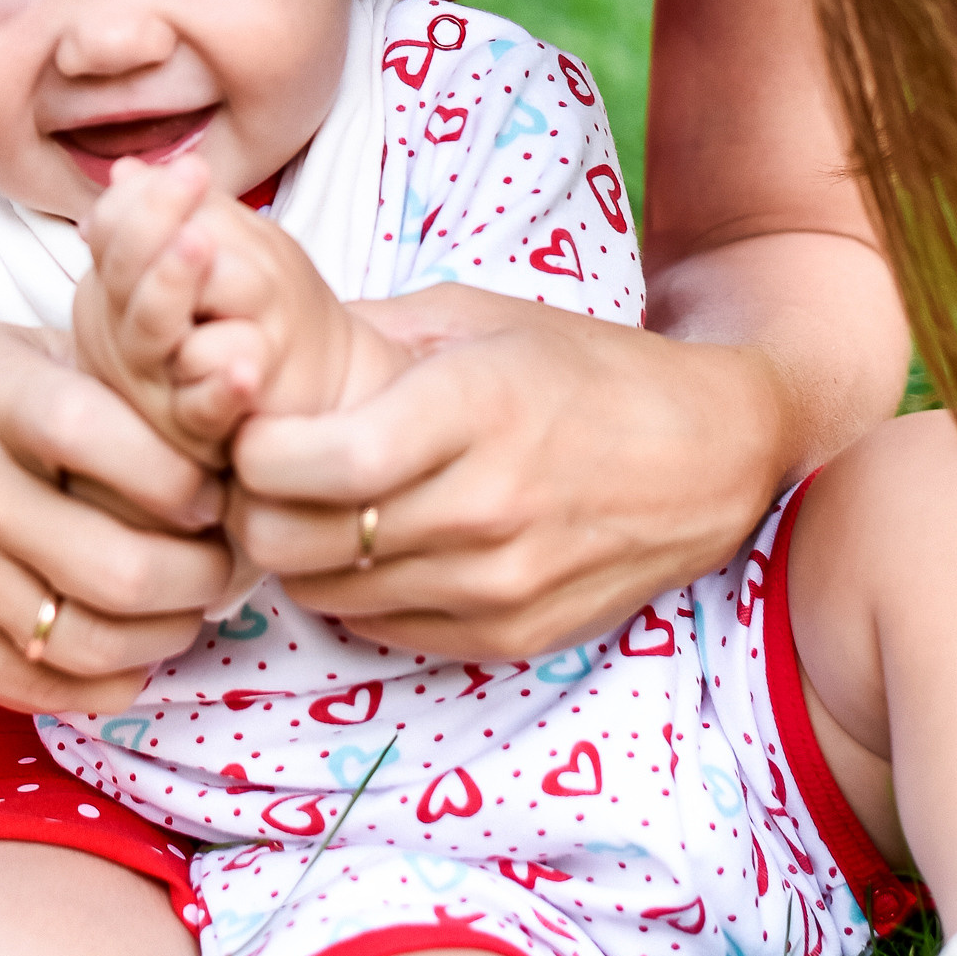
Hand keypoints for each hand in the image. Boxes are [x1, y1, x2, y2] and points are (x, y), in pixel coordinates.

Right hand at [0, 292, 234, 714]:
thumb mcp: (17, 349)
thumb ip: (104, 387)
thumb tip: (219, 431)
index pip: (109, 445)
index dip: (186, 483)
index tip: (214, 494)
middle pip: (113, 569)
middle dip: (197, 580)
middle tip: (222, 568)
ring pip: (80, 641)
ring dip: (159, 639)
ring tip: (183, 613)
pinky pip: (27, 684)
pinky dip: (97, 687)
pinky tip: (128, 660)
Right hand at [73, 153, 405, 463]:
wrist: (304, 390)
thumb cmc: (249, 312)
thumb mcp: (214, 250)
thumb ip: (173, 215)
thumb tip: (125, 170)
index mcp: (120, 290)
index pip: (113, 234)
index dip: (147, 202)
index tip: (194, 168)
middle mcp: (127, 336)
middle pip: (124, 277)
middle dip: (153, 229)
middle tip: (190, 189)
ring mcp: (158, 386)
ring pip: (149, 334)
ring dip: (172, 284)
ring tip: (201, 243)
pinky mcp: (198, 434)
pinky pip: (202, 410)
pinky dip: (221, 389)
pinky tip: (245, 366)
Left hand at [226, 304, 792, 659]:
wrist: (711, 453)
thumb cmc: (585, 369)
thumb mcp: (478, 316)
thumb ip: (369, 332)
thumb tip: (259, 340)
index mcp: (474, 410)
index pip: (322, 464)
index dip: (254, 454)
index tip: (245, 428)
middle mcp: (485, 509)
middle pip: (301, 544)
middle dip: (253, 509)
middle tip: (254, 475)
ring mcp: (499, 587)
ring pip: (326, 596)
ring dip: (296, 555)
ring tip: (310, 505)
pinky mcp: (510, 639)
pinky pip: (380, 628)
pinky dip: (352, 591)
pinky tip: (369, 543)